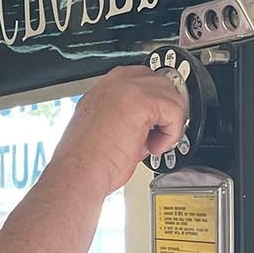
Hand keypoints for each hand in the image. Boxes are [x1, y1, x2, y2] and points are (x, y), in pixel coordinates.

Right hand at [53, 65, 188, 193]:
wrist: (79, 173)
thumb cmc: (87, 163)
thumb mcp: (108, 132)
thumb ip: (129, 120)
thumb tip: (151, 126)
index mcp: (104, 91)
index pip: (142, 79)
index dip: (154, 103)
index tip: (155, 123)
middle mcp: (113, 84)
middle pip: (160, 82)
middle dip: (166, 110)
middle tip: (158, 135)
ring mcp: (126, 88)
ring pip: (170, 93)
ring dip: (170, 122)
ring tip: (153, 144)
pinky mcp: (140, 101)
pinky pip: (174, 109)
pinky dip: (171, 133)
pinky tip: (154, 147)